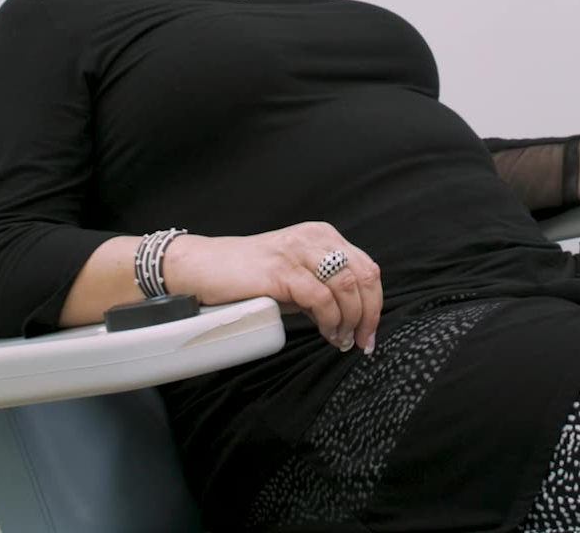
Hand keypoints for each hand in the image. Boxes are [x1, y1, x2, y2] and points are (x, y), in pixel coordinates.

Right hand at [165, 222, 381, 353]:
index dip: (375, 303)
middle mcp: (315, 238)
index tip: (369, 333)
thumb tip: (351, 321)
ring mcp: (298, 251)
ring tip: (340, 340)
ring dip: (350, 320)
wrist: (204, 269)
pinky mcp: (281, 269)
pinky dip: (330, 321)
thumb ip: (323, 292)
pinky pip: (320, 298)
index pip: (366, 267)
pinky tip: (326, 334)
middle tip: (361, 342)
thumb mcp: (295, 280)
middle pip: (363, 275)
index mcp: (324, 236)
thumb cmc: (249, 277)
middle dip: (368, 314)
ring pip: (346, 285)